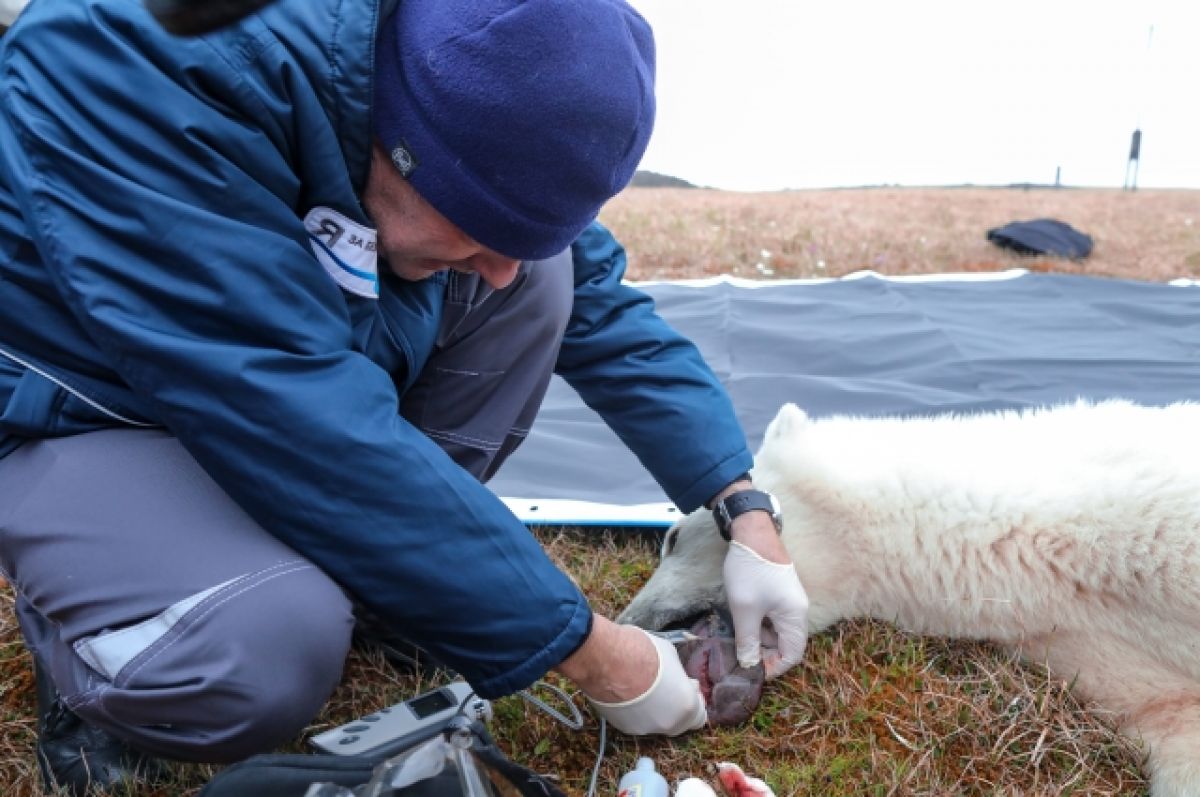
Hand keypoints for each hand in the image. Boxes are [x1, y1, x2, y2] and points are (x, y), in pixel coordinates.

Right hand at [583, 627, 706, 735]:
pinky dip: (636, 712)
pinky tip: (628, 693)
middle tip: (666, 688)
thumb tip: (677, 680)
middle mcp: (668, 724)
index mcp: (686, 707)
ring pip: (655, 723)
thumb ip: (678, 676)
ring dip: (654, 710)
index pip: (699, 716)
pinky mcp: (622, 727)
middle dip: (675, 707)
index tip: (685, 686)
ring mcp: (644, 729)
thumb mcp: (671, 656)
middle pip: (679, 723)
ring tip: (643, 689)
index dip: (693, 699)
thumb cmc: (642, 651)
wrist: (605, 659)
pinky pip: (636, 721)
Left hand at [723, 512, 808, 678]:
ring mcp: (790, 601)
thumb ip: (747, 640)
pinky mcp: (780, 594)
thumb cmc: (749, 571)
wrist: (751, 533)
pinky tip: (743, 623)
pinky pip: (774, 619)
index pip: (792, 655)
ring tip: (739, 640)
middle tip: (742, 657)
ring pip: (779, 632)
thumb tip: (747, 665)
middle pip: (787, 645)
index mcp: (795, 616)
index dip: (774, 668)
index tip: (752, 672)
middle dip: (766, 654)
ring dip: (761, 640)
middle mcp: (797, 610)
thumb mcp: (744, 610)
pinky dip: (760, 626)